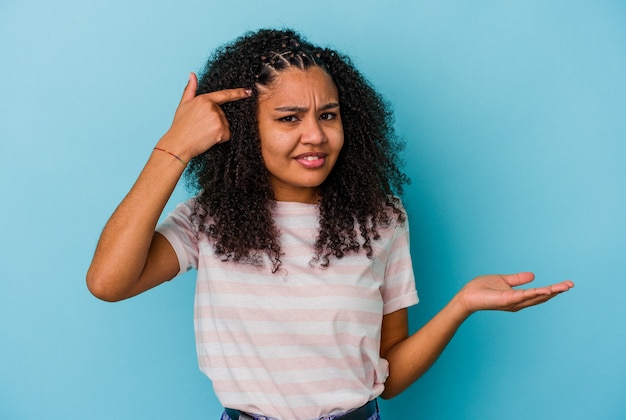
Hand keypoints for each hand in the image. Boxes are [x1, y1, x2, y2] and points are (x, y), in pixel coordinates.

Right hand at [157, 72, 251, 160]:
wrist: (178, 144)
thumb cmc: (180, 126)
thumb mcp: (183, 104)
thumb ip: (190, 89)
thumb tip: (192, 75)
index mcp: (204, 99)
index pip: (225, 94)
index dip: (238, 93)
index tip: (248, 91)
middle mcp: (212, 107)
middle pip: (223, 115)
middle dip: (215, 122)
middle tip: (200, 128)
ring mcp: (217, 118)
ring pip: (225, 125)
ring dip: (217, 131)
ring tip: (203, 133)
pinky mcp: (220, 130)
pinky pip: (226, 135)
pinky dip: (220, 139)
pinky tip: (208, 139)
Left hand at [455, 272, 573, 314]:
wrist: (467, 296)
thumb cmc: (482, 289)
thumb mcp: (503, 280)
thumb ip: (517, 279)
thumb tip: (533, 275)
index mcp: (518, 297)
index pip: (539, 293)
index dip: (553, 289)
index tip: (566, 284)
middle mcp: (518, 302)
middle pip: (541, 297)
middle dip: (556, 291)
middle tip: (571, 285)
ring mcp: (513, 302)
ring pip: (535, 297)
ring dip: (550, 292)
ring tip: (564, 287)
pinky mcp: (506, 300)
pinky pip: (523, 296)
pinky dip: (534, 293)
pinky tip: (545, 290)